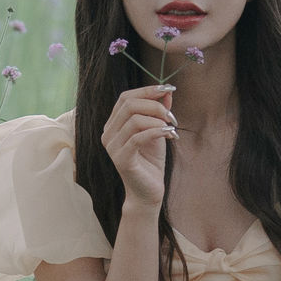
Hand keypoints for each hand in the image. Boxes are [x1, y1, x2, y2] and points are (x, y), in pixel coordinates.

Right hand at [100, 81, 177, 211]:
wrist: (149, 192)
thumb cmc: (151, 162)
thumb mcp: (157, 130)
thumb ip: (159, 112)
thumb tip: (167, 92)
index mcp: (113, 124)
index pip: (125, 97)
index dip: (147, 90)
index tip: (168, 89)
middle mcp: (108, 133)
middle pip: (129, 105)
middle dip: (155, 106)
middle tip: (172, 117)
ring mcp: (112, 147)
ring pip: (134, 120)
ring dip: (158, 120)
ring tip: (171, 128)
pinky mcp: (121, 159)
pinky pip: (138, 137)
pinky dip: (157, 132)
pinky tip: (169, 135)